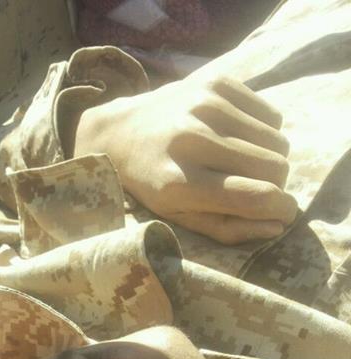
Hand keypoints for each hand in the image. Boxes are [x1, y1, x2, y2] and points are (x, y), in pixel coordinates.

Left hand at [73, 73, 297, 243]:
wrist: (120, 132)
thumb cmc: (152, 185)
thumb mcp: (180, 218)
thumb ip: (228, 229)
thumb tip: (277, 225)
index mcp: (179, 183)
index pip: (253, 196)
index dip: (281, 209)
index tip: (284, 213)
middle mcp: (192, 139)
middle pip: (273, 167)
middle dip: (274, 183)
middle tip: (256, 187)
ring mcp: (205, 105)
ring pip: (277, 139)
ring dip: (269, 157)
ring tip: (242, 162)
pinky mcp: (216, 82)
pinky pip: (271, 114)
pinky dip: (262, 131)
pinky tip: (236, 136)